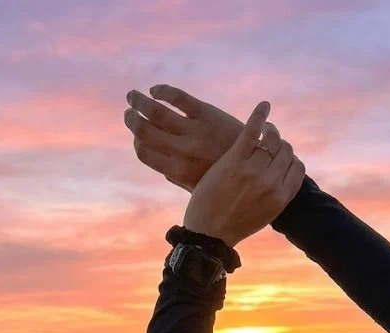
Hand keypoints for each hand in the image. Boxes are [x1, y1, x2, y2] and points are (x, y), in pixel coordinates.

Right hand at [124, 85, 246, 192]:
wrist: (260, 170)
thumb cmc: (229, 181)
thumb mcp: (200, 186)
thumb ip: (180, 177)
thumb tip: (163, 168)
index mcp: (177, 171)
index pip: (144, 152)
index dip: (137, 142)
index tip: (138, 136)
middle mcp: (182, 151)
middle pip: (144, 131)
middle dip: (132, 120)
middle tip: (128, 111)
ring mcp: (194, 131)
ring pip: (155, 111)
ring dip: (139, 101)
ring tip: (132, 96)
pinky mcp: (207, 114)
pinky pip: (176, 97)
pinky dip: (162, 90)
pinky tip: (155, 89)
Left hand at [181, 100, 304, 247]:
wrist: (208, 235)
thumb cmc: (233, 227)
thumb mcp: (263, 215)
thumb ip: (275, 195)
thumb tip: (281, 178)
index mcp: (281, 197)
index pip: (298, 168)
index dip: (290, 160)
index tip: (281, 157)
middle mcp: (271, 183)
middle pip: (285, 151)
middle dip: (280, 145)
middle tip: (270, 140)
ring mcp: (253, 170)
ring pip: (271, 140)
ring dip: (270, 131)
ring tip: (264, 128)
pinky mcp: (234, 160)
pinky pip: (251, 131)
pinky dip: (259, 115)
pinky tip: (264, 106)